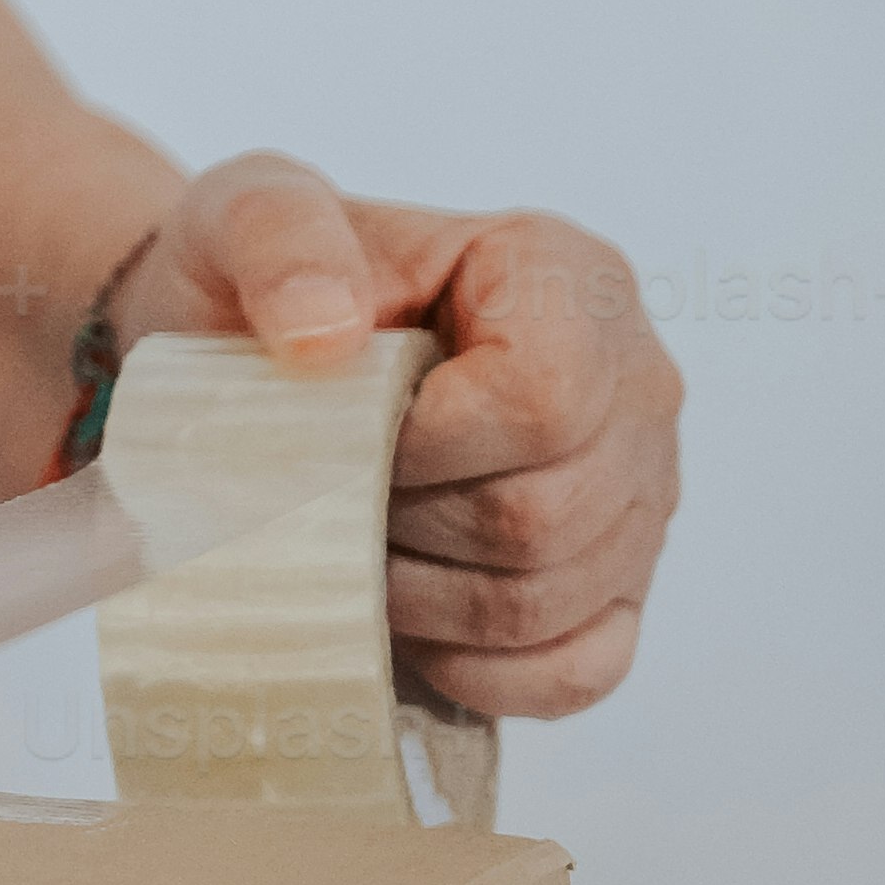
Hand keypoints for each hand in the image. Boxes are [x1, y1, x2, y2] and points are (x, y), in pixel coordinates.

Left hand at [108, 156, 684, 718]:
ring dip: (425, 600)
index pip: (542, 402)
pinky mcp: (618, 586)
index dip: (427, 447)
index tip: (344, 436)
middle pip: (542, 516)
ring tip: (353, 549)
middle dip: (408, 528)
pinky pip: (580, 669)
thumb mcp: (245, 215)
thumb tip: (323, 332)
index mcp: (570, 277)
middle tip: (328, 499)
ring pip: (550, 601)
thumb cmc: (267, 280)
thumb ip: (279, 240)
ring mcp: (639, 494)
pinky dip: (480, 669)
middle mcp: (633, 385)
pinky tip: (411, 625)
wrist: (260, 348)